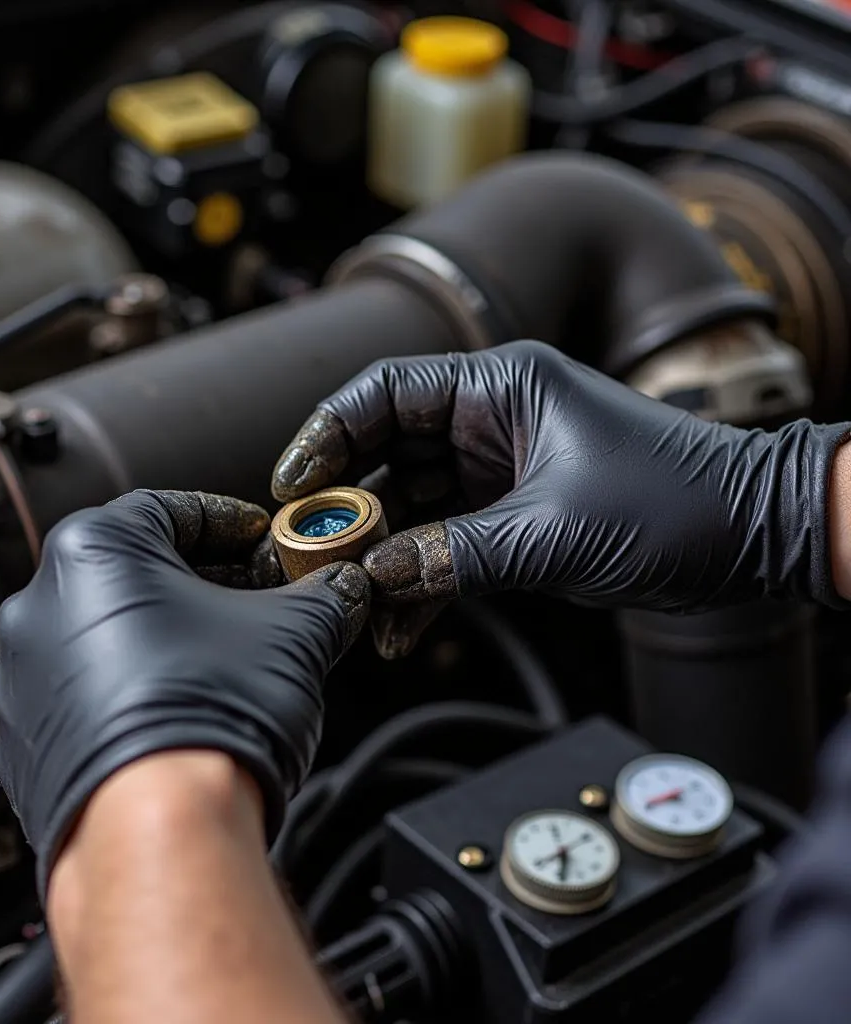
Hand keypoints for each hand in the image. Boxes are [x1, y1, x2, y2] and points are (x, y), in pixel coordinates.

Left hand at [0, 490, 369, 895]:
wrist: (162, 832)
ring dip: (163, 641)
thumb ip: (323, 596)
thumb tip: (341, 591)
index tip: (261, 540)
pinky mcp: (22, 745)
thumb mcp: (295, 633)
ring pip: (105, 638)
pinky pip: (82, 700)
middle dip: (201, 585)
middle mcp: (41, 606)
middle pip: (135, 574)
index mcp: (93, 550)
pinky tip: (177, 717)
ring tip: (222, 666)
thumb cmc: (210, 714)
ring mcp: (22, 679)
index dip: (229, 523)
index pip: (171, 509)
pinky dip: (128, 696)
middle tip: (253, 604)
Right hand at [272, 341, 848, 651]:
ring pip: (412, 505)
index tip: (290, 485)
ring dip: (383, 556)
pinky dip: (423, 579)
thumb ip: (456, 555)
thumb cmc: (673, 503)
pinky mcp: (512, 515)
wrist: (751, 538)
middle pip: (388, 454)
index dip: (327, 434)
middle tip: (308, 555)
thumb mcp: (552, 531)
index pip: (385, 394)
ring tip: (352, 606)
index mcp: (500, 388)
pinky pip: (447, 542)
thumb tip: (374, 578)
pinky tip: (400, 626)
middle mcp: (491, 421)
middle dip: (347, 508)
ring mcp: (499, 470)